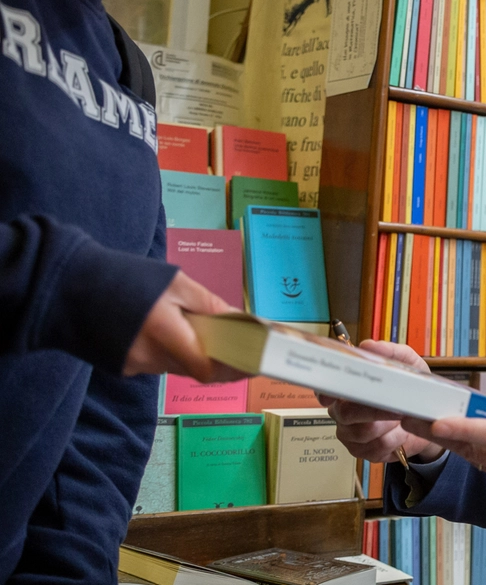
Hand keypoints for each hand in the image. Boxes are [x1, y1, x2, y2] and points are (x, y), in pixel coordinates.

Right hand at [123, 270, 242, 381]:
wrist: (71, 286)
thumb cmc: (127, 279)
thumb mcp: (175, 283)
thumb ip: (208, 304)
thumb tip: (239, 320)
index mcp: (164, 333)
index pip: (205, 368)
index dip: (231, 367)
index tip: (251, 361)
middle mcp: (149, 356)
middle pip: (195, 368)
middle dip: (220, 360)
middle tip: (243, 350)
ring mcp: (134, 365)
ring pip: (178, 367)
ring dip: (197, 355)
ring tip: (213, 337)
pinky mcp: (123, 366)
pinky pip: (159, 364)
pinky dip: (174, 353)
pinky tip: (177, 336)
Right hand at [320, 339, 441, 463]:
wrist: (428, 422)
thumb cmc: (411, 390)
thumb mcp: (409, 366)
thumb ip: (392, 353)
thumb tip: (369, 345)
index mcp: (347, 388)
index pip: (325, 388)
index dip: (325, 392)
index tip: (332, 395)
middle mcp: (342, 411)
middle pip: (346, 413)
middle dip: (374, 410)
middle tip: (398, 407)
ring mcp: (350, 433)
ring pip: (362, 432)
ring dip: (388, 425)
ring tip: (403, 417)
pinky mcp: (362, 452)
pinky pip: (374, 449)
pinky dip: (393, 441)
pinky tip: (401, 434)